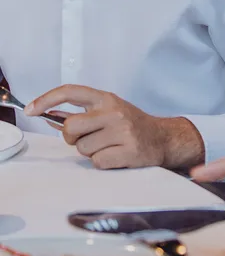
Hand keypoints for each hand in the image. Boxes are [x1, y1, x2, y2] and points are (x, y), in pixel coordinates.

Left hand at [24, 85, 204, 169]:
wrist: (164, 138)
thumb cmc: (131, 125)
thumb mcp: (109, 110)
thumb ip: (83, 112)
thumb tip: (49, 114)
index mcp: (106, 98)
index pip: (70, 92)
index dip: (46, 99)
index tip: (30, 109)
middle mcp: (113, 112)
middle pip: (70, 127)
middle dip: (72, 137)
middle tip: (85, 138)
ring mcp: (122, 132)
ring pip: (83, 148)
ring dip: (90, 152)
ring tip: (108, 146)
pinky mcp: (129, 152)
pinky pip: (98, 162)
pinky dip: (103, 163)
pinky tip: (116, 156)